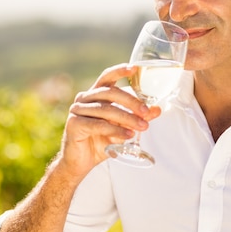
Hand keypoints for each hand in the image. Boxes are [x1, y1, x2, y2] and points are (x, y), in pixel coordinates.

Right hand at [58, 63, 160, 179]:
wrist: (80, 163)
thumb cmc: (100, 142)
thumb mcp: (123, 128)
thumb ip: (137, 117)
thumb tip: (157, 109)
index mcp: (95, 95)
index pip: (107, 77)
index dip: (119, 71)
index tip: (134, 68)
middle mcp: (84, 99)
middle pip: (110, 93)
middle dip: (131, 101)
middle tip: (147, 112)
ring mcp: (77, 110)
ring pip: (106, 109)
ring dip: (127, 118)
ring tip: (142, 127)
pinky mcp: (73, 124)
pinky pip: (98, 125)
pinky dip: (115, 130)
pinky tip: (128, 136)